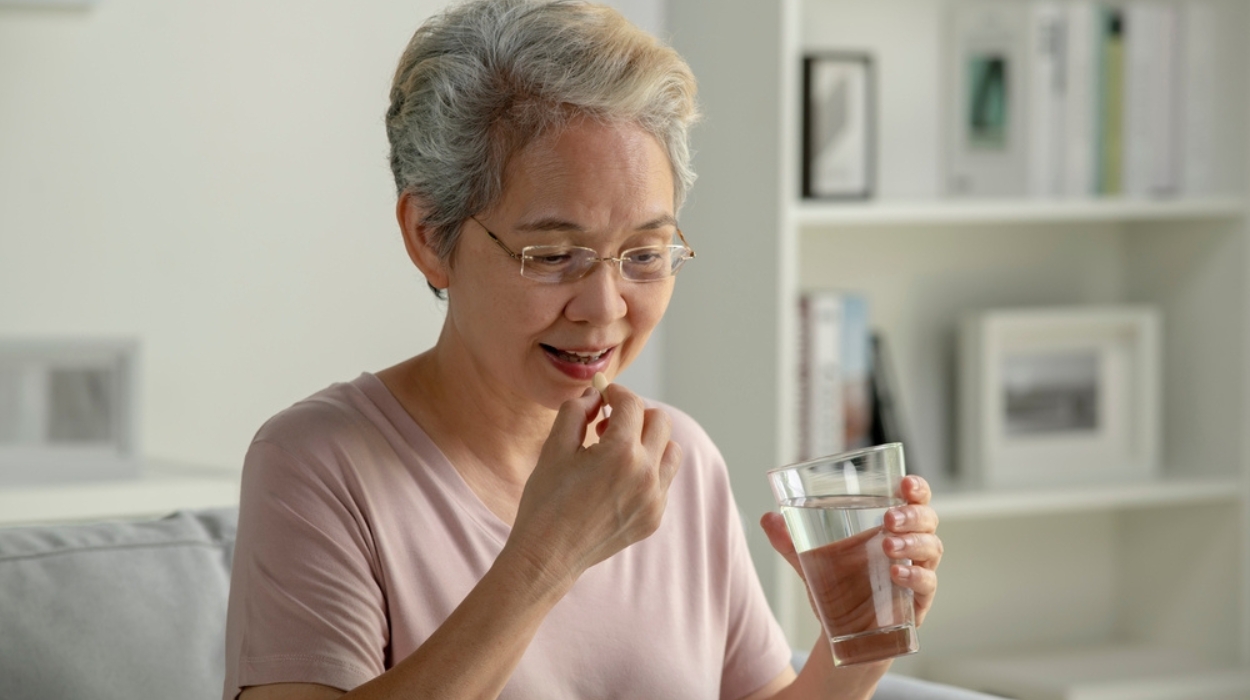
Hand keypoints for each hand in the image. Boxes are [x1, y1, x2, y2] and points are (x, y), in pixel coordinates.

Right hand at [507, 383, 682, 586]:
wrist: (548, 555)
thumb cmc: (546, 500)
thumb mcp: (554, 448)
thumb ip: (576, 411)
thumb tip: (595, 396)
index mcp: (620, 452)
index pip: (631, 404)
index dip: (616, 393)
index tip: (604, 395)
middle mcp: (646, 474)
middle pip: (660, 421)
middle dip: (636, 414)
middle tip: (608, 424)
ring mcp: (654, 499)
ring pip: (671, 450)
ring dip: (649, 441)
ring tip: (617, 451)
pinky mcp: (654, 518)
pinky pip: (663, 480)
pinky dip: (647, 471)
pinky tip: (617, 481)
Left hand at [760, 475, 941, 627]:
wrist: (839, 634)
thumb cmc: (836, 587)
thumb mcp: (809, 559)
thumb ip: (788, 539)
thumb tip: (768, 517)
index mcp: (890, 527)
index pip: (914, 500)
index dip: (916, 488)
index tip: (904, 483)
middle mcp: (910, 546)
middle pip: (927, 521)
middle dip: (912, 515)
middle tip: (888, 518)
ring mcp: (916, 573)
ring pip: (931, 549)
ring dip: (912, 544)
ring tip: (887, 545)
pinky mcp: (917, 603)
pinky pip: (927, 585)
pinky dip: (915, 576)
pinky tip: (896, 574)